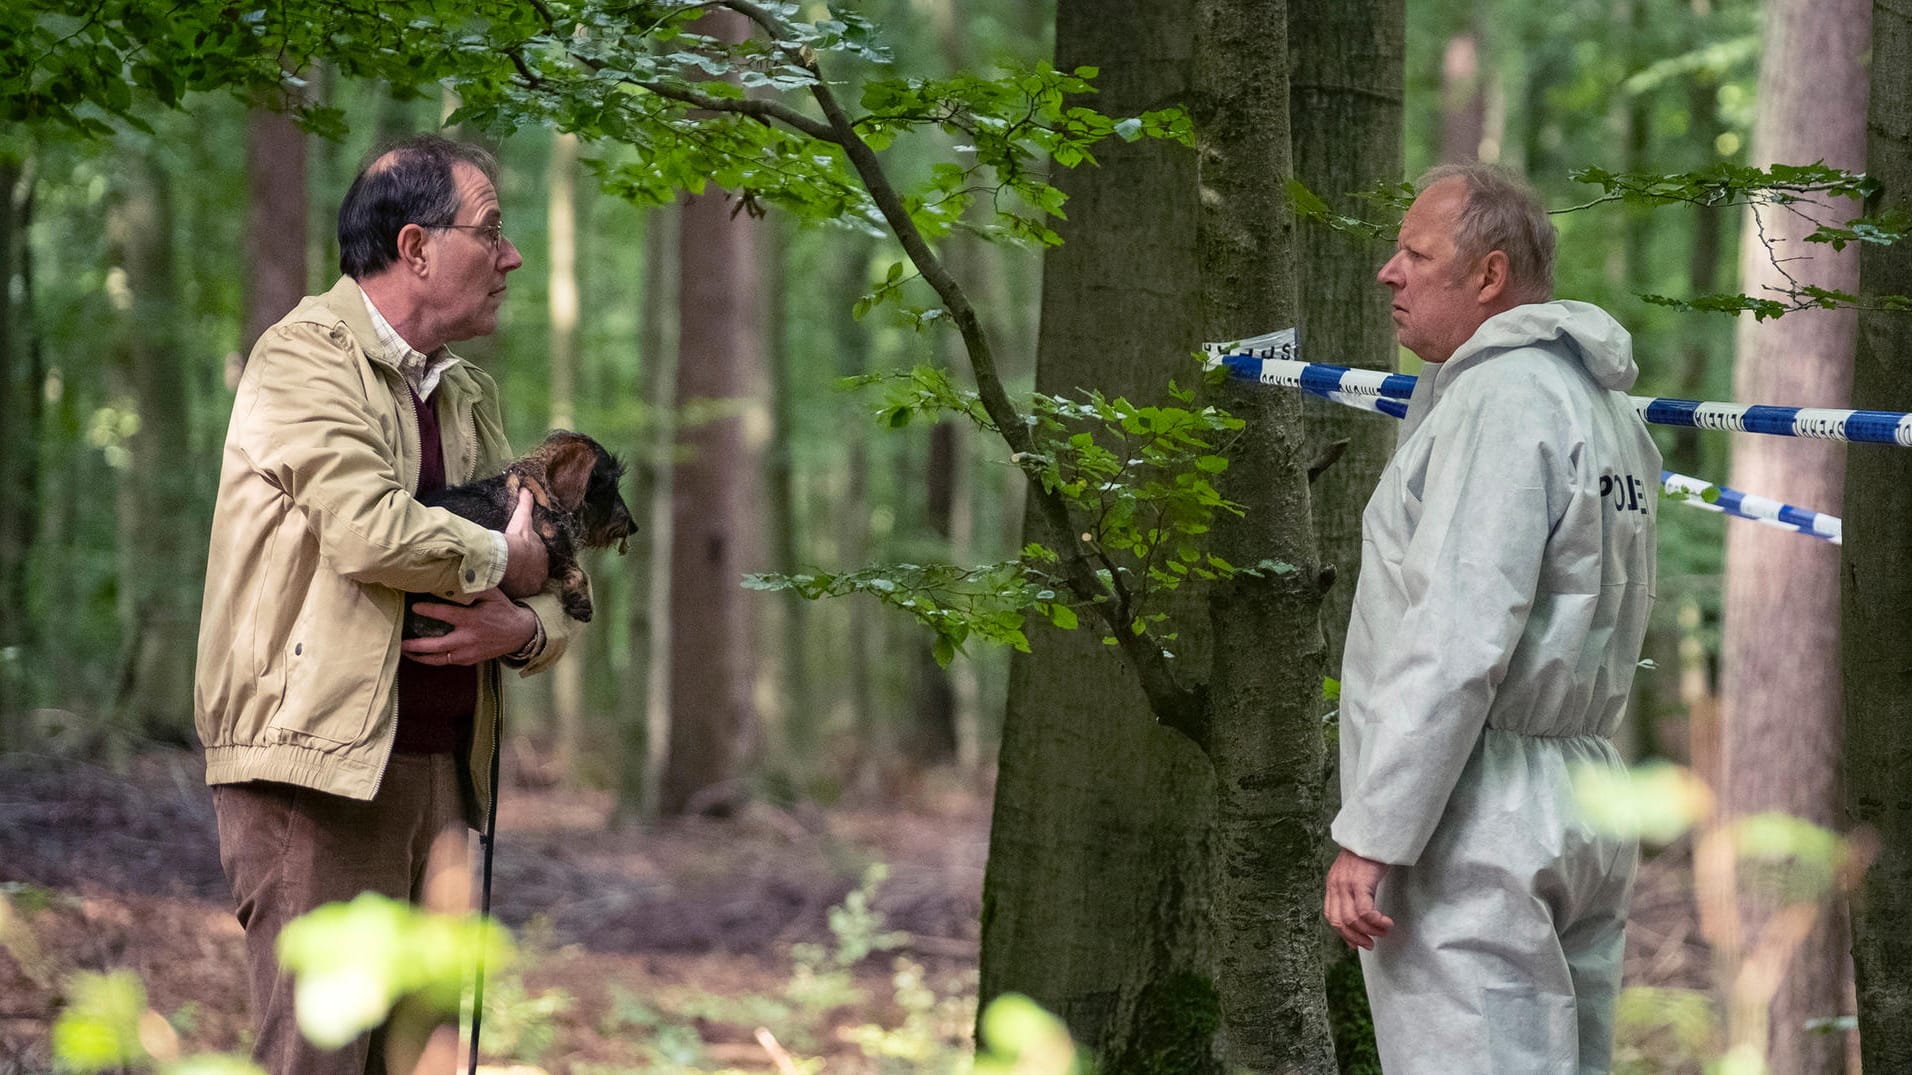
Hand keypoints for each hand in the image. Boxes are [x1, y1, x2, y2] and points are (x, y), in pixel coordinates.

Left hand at [401, 588, 535, 665]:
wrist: (520, 634)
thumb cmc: (503, 611)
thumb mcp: (493, 595)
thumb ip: (475, 586)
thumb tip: (458, 574)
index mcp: (471, 620)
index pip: (444, 615)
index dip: (427, 610)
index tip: (414, 607)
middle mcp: (467, 639)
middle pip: (435, 645)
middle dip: (415, 645)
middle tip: (400, 640)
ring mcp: (468, 653)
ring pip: (438, 659)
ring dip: (420, 657)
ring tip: (405, 651)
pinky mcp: (469, 661)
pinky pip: (447, 662)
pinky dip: (433, 659)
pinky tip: (423, 655)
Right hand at [498, 488, 548, 597]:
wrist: (510, 558)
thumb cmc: (517, 538)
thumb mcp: (522, 519)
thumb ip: (525, 505)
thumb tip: (527, 489)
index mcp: (542, 552)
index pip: (538, 555)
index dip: (529, 555)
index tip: (520, 556)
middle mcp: (543, 567)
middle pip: (535, 569)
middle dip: (528, 569)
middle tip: (515, 569)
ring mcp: (537, 580)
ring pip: (530, 581)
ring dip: (523, 580)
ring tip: (511, 580)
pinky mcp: (528, 590)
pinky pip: (523, 591)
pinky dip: (518, 590)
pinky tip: (510, 589)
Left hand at [1324, 847, 1394, 949]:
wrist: (1373, 833)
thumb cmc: (1369, 852)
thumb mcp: (1354, 872)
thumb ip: (1352, 890)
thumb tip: (1360, 913)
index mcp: (1333, 884)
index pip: (1331, 916)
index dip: (1343, 933)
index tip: (1356, 943)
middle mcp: (1336, 886)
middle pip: (1340, 922)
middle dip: (1356, 937)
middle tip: (1371, 944)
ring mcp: (1346, 885)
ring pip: (1353, 919)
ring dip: (1370, 931)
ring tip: (1384, 931)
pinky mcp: (1360, 883)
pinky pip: (1365, 911)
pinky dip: (1376, 922)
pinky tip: (1386, 922)